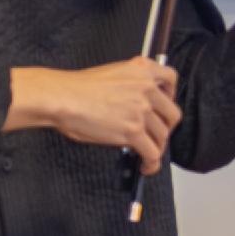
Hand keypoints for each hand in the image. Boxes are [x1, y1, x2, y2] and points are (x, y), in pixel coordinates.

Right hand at [9, 57, 181, 171]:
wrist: (62, 97)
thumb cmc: (77, 88)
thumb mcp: (112, 73)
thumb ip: (132, 83)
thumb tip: (139, 102)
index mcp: (141, 69)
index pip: (171, 79)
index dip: (171, 96)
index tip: (166, 105)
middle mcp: (146, 88)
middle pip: (172, 113)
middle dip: (166, 127)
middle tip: (156, 134)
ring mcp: (141, 110)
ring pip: (162, 135)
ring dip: (157, 147)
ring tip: (148, 153)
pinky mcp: (134, 131)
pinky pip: (153, 152)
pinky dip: (152, 163)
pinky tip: (146, 165)